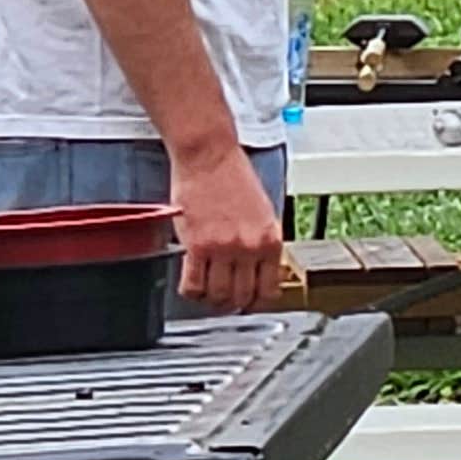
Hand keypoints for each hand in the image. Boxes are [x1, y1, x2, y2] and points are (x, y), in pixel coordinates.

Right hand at [167, 134, 282, 312]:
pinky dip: (191, 292)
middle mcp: (250, 247)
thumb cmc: (233, 176)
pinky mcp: (198, 244)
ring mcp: (224, 248)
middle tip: (223, 301)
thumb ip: (261, 242)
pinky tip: (190, 286)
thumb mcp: (263, 212)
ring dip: (210, 301)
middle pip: (242, 297)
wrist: (209, 154)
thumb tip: (258, 271)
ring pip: (218, 295)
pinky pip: (193, 284)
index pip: (269, 291)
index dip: (256, 303)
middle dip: (232, 306)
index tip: (247, 302)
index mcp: (270, 240)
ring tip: (205, 294)